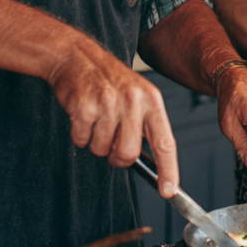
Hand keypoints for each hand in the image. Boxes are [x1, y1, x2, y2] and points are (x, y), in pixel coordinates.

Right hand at [45, 33, 178, 197]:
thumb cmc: (108, 79)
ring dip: (96, 142)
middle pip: (128, 153)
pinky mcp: (84, 107)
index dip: (168, 170)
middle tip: (110, 140)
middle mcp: (133, 101)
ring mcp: (108, 103)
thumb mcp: (137, 95)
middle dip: (116, 156)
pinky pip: (82, 140)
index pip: (165, 142)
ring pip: (103, 150)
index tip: (169, 190)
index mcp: (151, 100)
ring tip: (96, 119)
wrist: (77, 56)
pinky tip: (83, 115)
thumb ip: (145, 125)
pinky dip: (79, 135)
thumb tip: (153, 164)